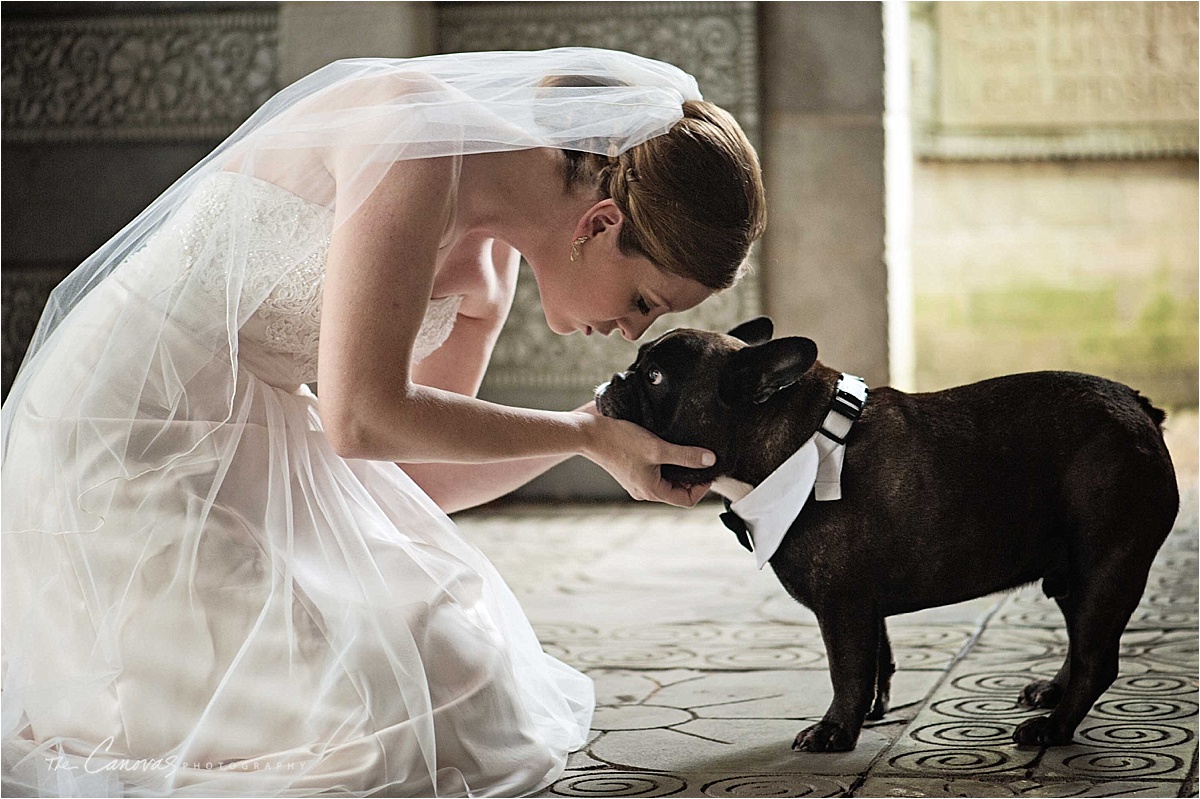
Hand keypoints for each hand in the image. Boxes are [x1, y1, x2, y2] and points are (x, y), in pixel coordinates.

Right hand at [578, 413, 714, 506]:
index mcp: (651, 491)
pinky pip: (655, 474)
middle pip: (677, 492)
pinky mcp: (631, 472)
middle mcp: (644, 491)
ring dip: (679, 470)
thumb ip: (686, 456)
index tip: (708, 470)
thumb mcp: (658, 448)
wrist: (591, 434)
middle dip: (691, 478)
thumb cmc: (622, 441)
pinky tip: (669, 449)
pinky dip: (666, 466)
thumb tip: (710, 461)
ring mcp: (636, 483)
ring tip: (687, 452)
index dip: (702, 488)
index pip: (686, 500)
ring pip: (666, 482)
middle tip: (702, 459)